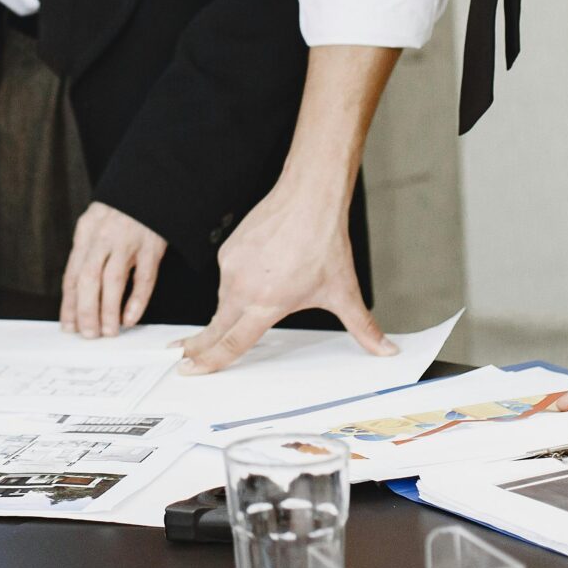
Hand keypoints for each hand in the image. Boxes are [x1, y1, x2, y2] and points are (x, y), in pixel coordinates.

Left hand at [59, 202, 167, 336]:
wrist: (151, 185)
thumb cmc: (120, 211)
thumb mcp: (94, 224)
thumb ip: (85, 253)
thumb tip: (75, 294)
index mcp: (86, 233)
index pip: (73, 274)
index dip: (69, 303)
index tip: (68, 325)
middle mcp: (104, 237)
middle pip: (89, 278)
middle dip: (86, 311)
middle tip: (88, 334)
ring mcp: (129, 241)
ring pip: (113, 280)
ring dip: (109, 310)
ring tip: (108, 331)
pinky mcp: (152, 247)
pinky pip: (144, 278)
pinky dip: (137, 301)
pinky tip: (130, 318)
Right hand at [177, 179, 392, 373]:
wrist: (309, 197)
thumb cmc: (324, 243)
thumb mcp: (344, 292)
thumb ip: (363, 329)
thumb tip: (387, 352)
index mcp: (265, 304)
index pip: (231, 344)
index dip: (208, 361)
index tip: (190, 370)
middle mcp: (242, 287)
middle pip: (215, 327)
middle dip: (197, 345)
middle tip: (181, 357)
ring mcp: (231, 266)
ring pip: (224, 300)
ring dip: (229, 310)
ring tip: (253, 301)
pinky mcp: (228, 249)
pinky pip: (226, 276)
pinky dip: (235, 283)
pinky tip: (256, 276)